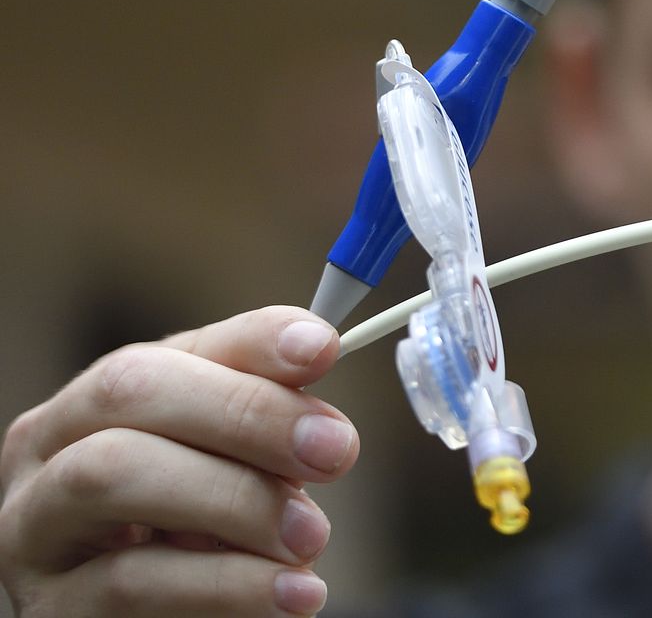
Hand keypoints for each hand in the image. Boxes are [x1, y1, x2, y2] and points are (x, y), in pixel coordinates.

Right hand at [0, 306, 358, 616]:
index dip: (247, 343)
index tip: (322, 350)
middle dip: (244, 413)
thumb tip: (315, 349)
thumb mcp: (226, 470)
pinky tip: (293, 593)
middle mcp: (46, 459)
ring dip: (234, 499)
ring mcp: (33, 533)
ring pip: (113, 475)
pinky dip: (228, 584)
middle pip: (127, 394)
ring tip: (311, 537)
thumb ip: (259, 412)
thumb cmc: (193, 544)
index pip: (165, 350)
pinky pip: (132, 584)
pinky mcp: (50, 610)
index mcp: (90, 408)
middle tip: (335, 452)